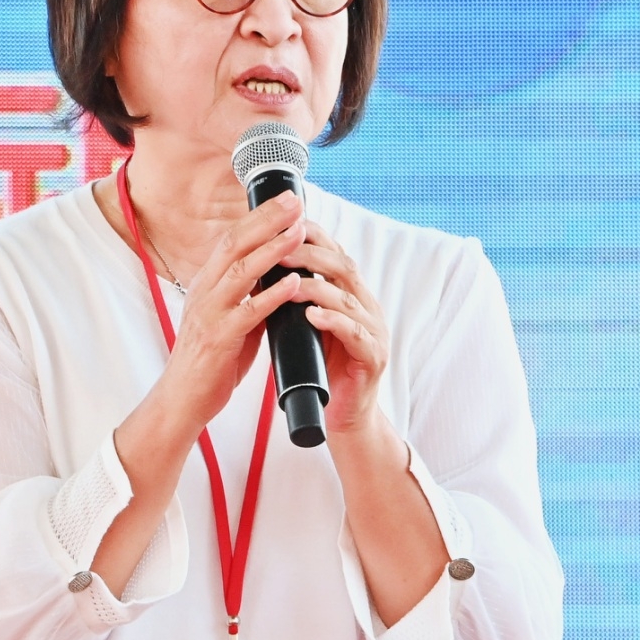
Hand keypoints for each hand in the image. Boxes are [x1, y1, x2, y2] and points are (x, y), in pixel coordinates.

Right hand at [149, 189, 307, 435]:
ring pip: (241, 271)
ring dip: (273, 249)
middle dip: (266, 220)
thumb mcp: (230, 318)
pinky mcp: (218, 340)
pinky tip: (293, 283)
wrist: (183, 398)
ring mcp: (209, 314)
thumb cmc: (211, 360)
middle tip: (294, 202)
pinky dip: (271, 296)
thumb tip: (281, 277)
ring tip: (299, 232)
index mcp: (207, 284)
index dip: (259, 217)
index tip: (287, 201)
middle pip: (235, 244)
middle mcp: (204, 291)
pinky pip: (247, 313)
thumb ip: (250, 296)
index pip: (232, 239)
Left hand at [283, 223, 388, 436]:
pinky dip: (333, 322)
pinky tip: (312, 316)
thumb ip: (298, 297)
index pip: (334, 254)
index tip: (284, 224)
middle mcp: (367, 307)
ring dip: (317, 286)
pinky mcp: (373, 357)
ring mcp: (374, 331)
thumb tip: (265, 266)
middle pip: (343, 268)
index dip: (312, 237)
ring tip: (289, 281)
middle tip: (280, 249)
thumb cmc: (320, 367)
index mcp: (352, 295)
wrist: (341, 416)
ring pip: (347, 298)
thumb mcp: (306, 325)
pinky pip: (354, 333)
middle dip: (311, 255)